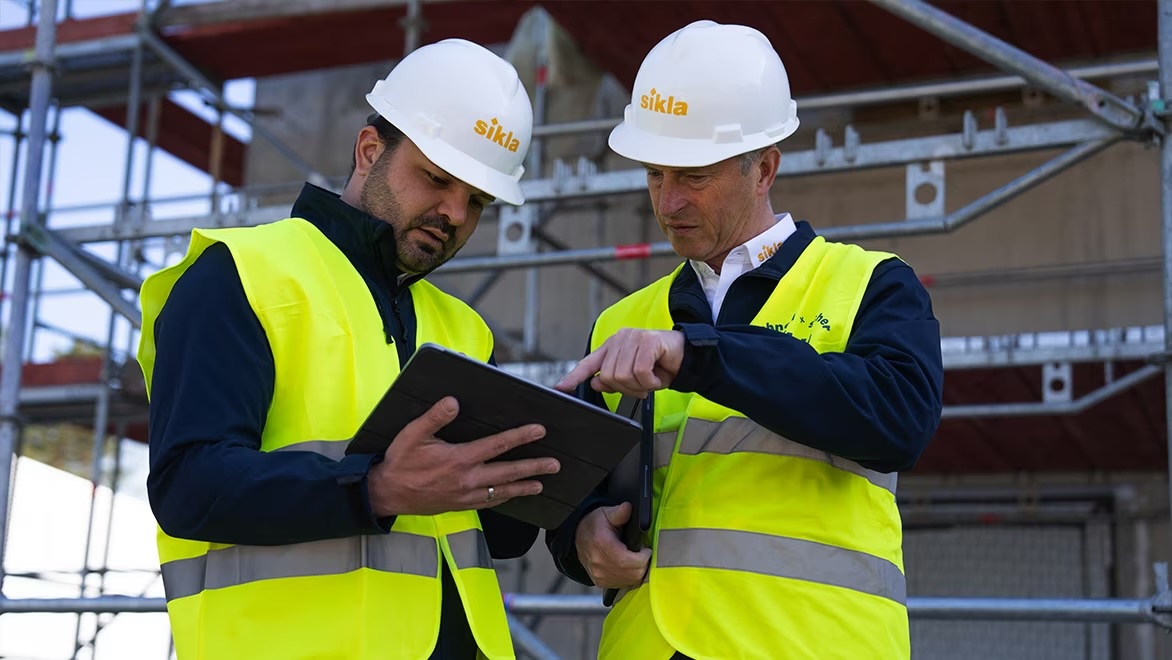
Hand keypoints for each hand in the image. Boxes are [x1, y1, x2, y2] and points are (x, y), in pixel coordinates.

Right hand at [367, 396, 560, 516]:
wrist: (387, 494)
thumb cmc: (400, 462)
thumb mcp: (412, 435)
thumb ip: (434, 417)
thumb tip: (453, 401)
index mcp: (459, 459)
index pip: (497, 445)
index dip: (520, 436)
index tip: (539, 430)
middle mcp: (467, 479)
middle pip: (508, 472)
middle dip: (533, 467)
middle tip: (555, 464)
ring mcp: (466, 495)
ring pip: (502, 491)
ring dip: (524, 486)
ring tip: (542, 483)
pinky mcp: (461, 505)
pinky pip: (490, 502)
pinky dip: (505, 498)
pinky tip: (513, 495)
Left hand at [554, 329, 684, 397]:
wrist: (686, 357)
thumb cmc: (660, 366)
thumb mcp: (634, 379)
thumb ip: (613, 381)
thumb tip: (595, 382)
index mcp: (612, 348)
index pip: (588, 363)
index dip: (573, 377)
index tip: (560, 388)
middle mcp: (619, 340)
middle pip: (608, 376)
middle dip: (626, 388)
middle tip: (642, 386)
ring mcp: (633, 338)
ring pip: (622, 376)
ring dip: (640, 386)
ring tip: (650, 380)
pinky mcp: (647, 341)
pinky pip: (639, 372)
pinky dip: (650, 382)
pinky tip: (657, 377)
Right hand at [575, 502, 651, 588]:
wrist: (577, 538)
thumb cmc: (593, 525)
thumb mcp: (605, 513)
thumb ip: (619, 512)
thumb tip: (628, 508)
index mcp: (602, 545)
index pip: (628, 561)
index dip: (643, 557)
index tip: (646, 549)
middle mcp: (599, 563)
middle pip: (633, 573)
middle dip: (643, 564)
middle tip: (643, 553)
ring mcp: (600, 575)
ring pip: (630, 581)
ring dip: (638, 571)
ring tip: (637, 558)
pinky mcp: (601, 582)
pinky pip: (624, 584)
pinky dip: (631, 577)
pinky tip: (630, 566)